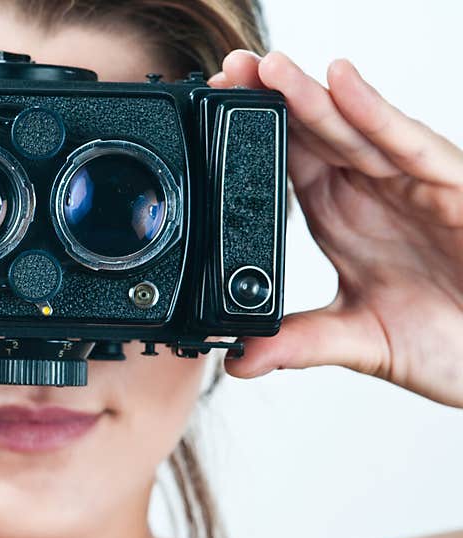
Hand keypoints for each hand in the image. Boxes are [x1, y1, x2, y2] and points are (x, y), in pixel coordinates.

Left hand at [209, 51, 462, 407]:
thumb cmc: (447, 339)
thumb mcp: (358, 341)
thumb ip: (300, 343)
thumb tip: (240, 361)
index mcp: (339, 218)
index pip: (286, 165)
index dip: (249, 137)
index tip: (209, 112)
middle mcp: (369, 194)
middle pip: (313, 135)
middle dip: (270, 100)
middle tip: (227, 70)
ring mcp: (409, 186)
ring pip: (353, 131)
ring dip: (310, 98)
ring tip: (266, 67)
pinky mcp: (450, 188)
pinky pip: (408, 145)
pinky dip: (375, 114)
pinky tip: (341, 82)